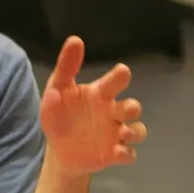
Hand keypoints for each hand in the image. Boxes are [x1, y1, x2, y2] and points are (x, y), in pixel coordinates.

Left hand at [39, 36, 146, 174]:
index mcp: (100, 94)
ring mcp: (116, 133)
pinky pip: (128, 154)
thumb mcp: (56, 89)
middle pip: (132, 106)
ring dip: (135, 131)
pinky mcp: (113, 153)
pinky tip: (118, 153)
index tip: (122, 71)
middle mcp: (112, 112)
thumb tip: (75, 39)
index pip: (115, 82)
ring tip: (123, 132)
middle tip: (127, 108)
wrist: (58, 149)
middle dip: (133, 107)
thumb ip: (66, 67)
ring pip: (137, 130)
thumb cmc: (60, 114)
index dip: (120, 77)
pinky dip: (127, 153)